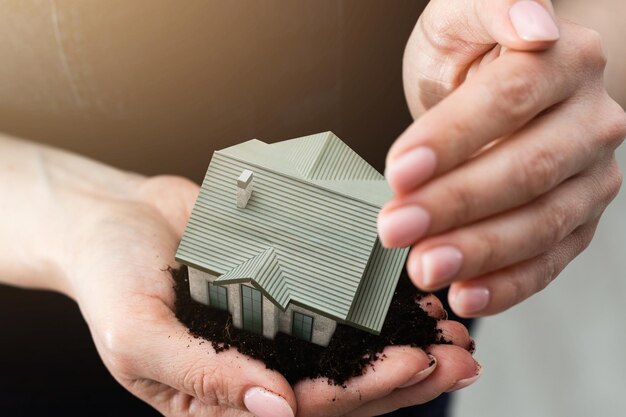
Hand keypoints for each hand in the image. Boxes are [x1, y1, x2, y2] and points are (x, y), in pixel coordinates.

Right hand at [62, 175, 477, 416]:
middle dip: (405, 376)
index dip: (365, 393)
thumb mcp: (139, 337)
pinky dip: (377, 301)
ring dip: (405, 343)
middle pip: (344, 387)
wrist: (110, 219)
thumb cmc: (109, 281)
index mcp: (225, 399)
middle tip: (461, 358)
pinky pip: (336, 299)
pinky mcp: (283, 287)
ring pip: (351, 348)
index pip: (306, 410)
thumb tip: (280, 412)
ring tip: (458, 334)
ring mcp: (274, 327)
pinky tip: (417, 294)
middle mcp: (258, 368)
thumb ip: (205, 378)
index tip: (416, 365)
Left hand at [378, 0, 625, 316]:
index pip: (511, 100)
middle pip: (527, 169)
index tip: (399, 171)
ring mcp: (590, 176)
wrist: (487, 83)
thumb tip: (534, 25)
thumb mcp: (462, 16)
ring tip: (424, 267)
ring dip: (478, 252)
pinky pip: (549, 259)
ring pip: (541, 222)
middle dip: (456, 204)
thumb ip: (494, 8)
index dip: (454, 139)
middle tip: (396, 227)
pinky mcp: (578, 220)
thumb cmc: (469, 51)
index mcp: (567, 61)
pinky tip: (466, 293)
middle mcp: (590, 120)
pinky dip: (507, 284)